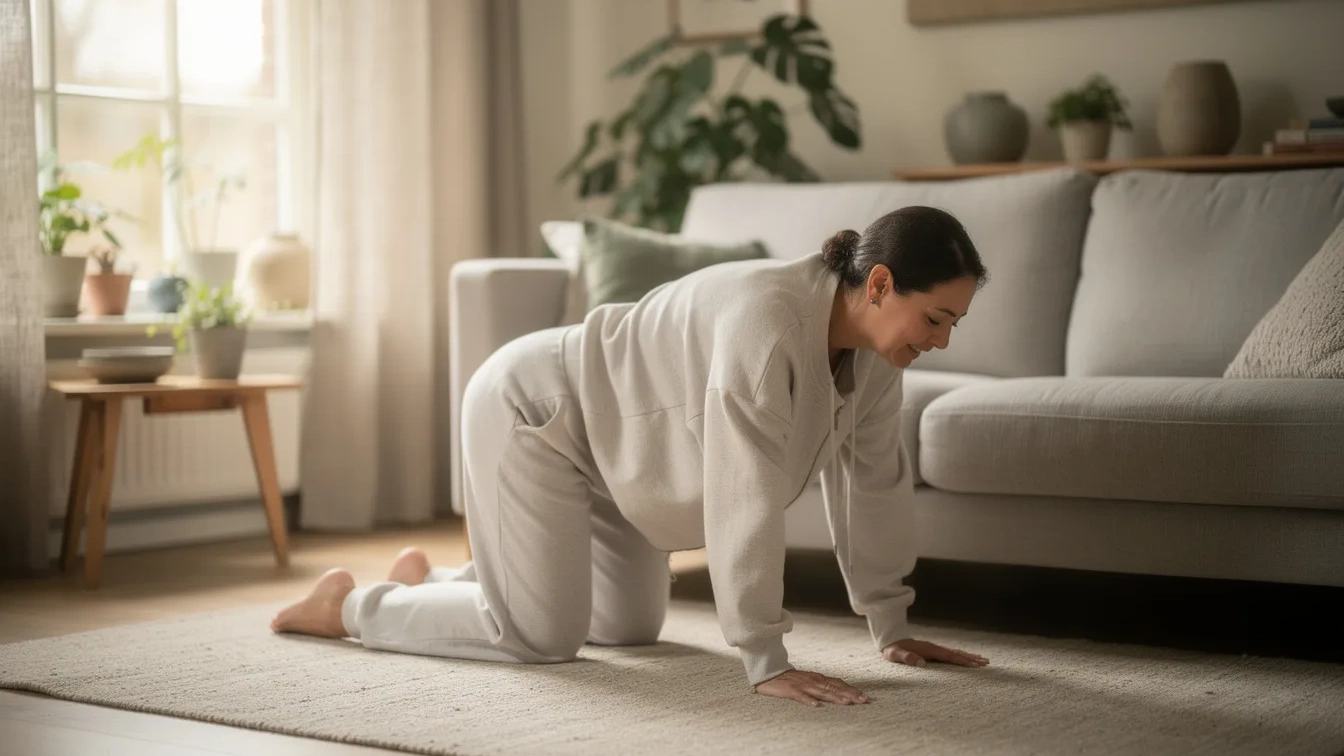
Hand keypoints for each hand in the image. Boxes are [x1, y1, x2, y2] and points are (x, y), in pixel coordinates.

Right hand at [754, 669, 868, 706]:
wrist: (770, 674)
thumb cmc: (792, 679)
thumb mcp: (810, 681)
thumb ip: (823, 686)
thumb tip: (841, 692)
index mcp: (818, 679)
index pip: (838, 683)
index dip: (852, 690)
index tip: (864, 696)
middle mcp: (813, 680)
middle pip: (834, 687)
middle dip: (849, 694)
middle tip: (862, 700)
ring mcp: (803, 685)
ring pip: (821, 691)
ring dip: (835, 696)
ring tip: (847, 702)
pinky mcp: (791, 690)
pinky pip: (801, 696)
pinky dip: (808, 700)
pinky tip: (816, 705)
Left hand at [883, 638, 987, 667]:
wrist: (890, 640)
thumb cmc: (893, 650)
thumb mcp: (896, 655)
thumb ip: (906, 658)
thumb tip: (921, 663)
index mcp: (929, 650)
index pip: (949, 656)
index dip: (962, 660)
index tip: (975, 665)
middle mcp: (934, 648)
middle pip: (956, 653)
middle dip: (971, 658)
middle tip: (986, 663)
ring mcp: (934, 648)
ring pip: (955, 652)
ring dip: (969, 657)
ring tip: (983, 660)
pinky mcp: (933, 651)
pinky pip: (950, 654)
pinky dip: (961, 656)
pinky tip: (967, 659)